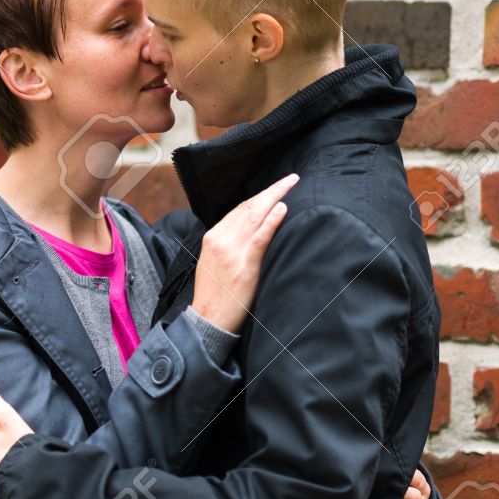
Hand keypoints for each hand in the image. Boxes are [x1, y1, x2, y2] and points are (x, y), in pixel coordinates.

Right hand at [190, 173, 297, 332]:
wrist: (208, 320)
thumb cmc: (214, 294)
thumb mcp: (214, 263)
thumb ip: (228, 245)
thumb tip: (249, 232)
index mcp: (212, 237)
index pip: (239, 209)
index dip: (259, 195)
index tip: (275, 187)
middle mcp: (220, 239)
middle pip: (248, 207)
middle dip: (271, 190)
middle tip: (291, 178)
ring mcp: (231, 251)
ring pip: (254, 216)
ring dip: (275, 197)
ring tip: (291, 185)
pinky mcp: (244, 265)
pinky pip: (259, 237)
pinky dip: (271, 220)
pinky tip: (282, 208)